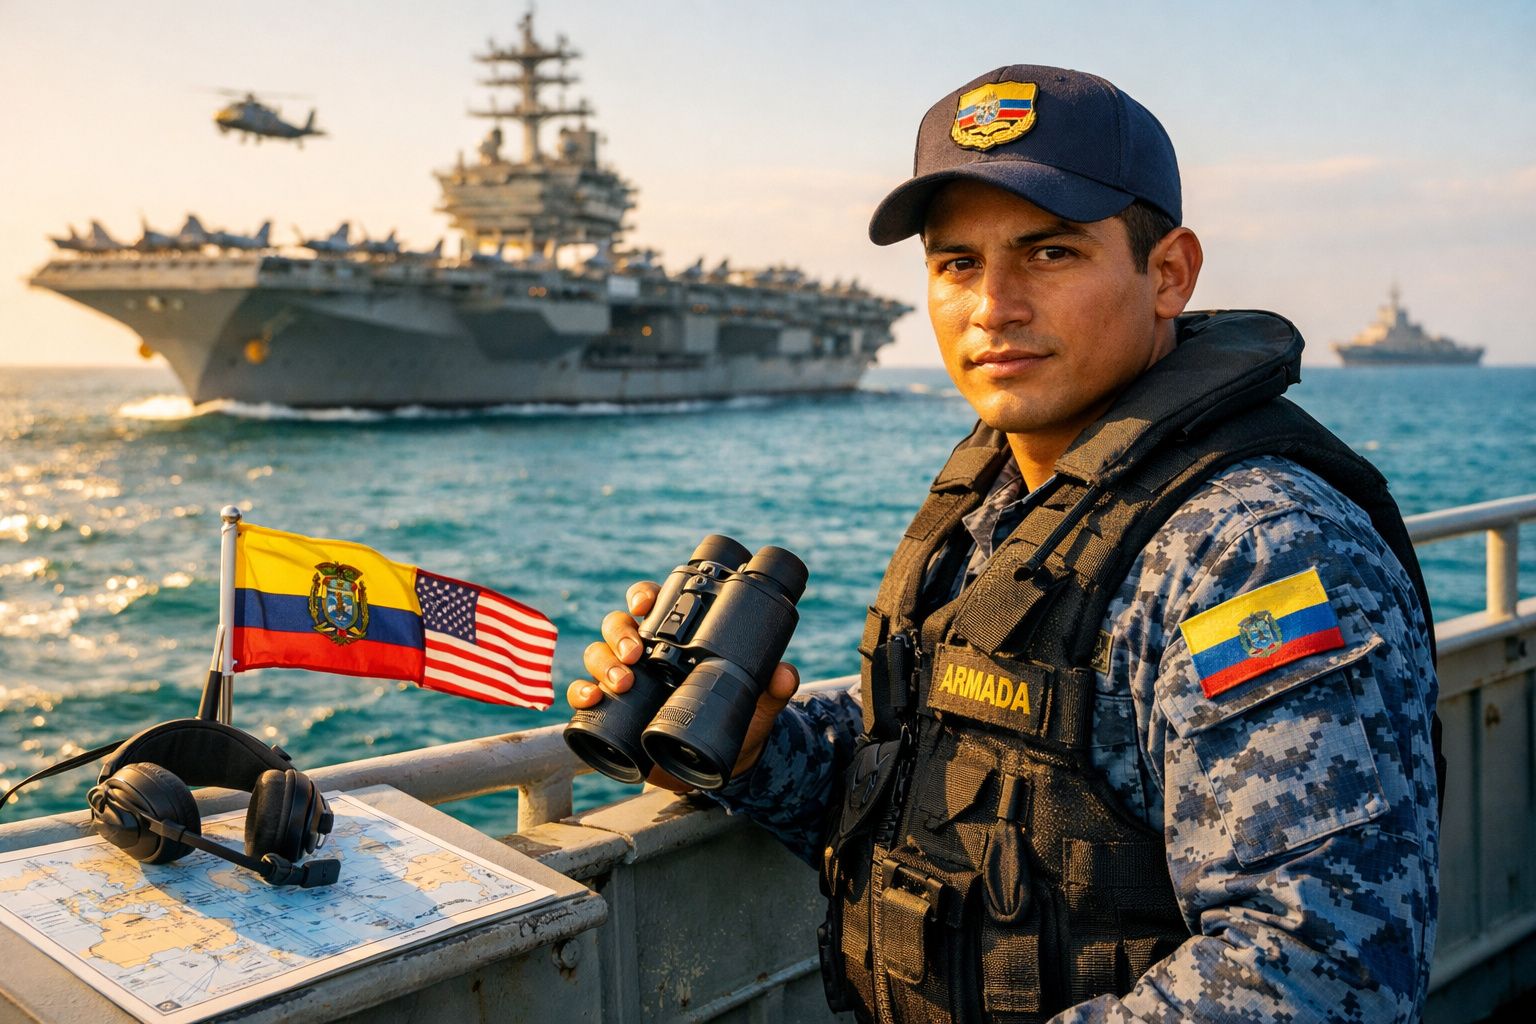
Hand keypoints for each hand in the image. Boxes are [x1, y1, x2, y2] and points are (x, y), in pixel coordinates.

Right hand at [567, 581, 800, 792]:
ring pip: (598, 654)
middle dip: (619, 633)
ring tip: (622, 683)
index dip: (643, 594)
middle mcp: (644, 652)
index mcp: (676, 636)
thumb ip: (772, 686)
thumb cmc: (736, 721)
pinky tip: (591, 699)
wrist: (719, 765)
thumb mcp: (757, 702)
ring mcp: (625, 679)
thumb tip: (784, 674)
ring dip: (603, 663)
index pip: (652, 602)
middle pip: (617, 624)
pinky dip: (580, 693)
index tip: (645, 602)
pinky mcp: (611, 710)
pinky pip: (583, 693)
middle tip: (635, 653)